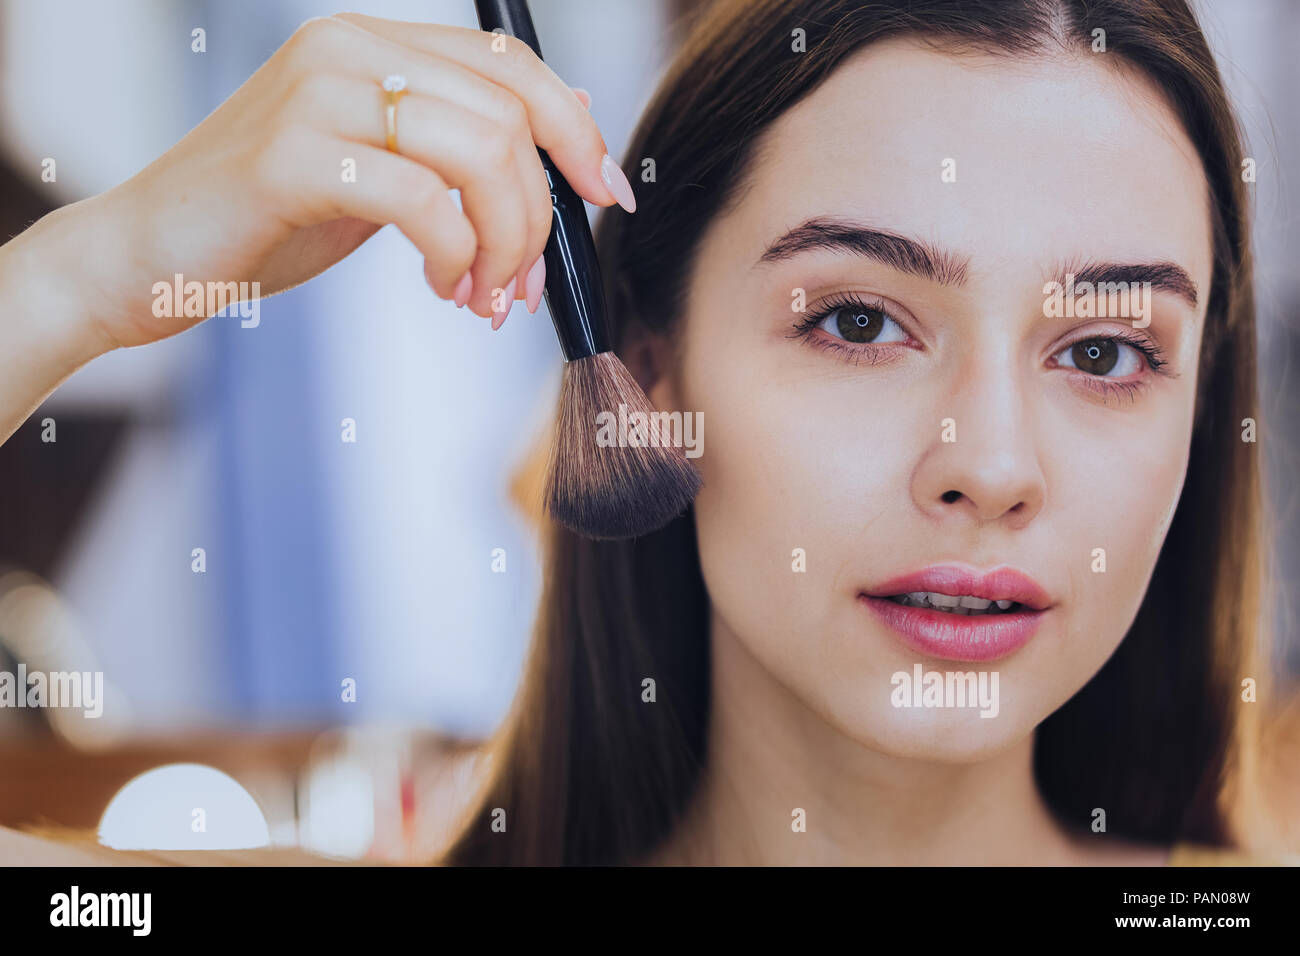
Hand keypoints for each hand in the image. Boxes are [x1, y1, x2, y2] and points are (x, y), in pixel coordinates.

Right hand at [46, 13, 631, 350]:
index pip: (510, 65)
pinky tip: (443, 289)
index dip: (576, 128)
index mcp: (372, 45)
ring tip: (483, 297)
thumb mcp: (376, 173)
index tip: (606, 194)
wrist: (147, 257)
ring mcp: (319, 95)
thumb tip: (557, 138)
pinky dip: (457, 260)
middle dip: (539, 218)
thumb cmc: (265, 221)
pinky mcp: (293, 157)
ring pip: (482, 156)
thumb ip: (450, 149)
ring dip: (506, 246)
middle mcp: (348, 50)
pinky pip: (425, 203)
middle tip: (521, 286)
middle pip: (509, 120)